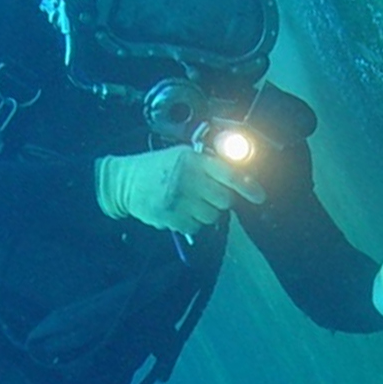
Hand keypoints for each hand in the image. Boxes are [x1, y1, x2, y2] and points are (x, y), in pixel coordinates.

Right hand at [95, 145, 265, 234]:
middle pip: (224, 199)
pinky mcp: (170, 217)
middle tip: (206, 195)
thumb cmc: (156, 168)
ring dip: (205, 212)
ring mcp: (179, 199)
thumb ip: (209, 164)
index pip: (229, 173)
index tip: (259, 196)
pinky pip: (195, 227)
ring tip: (188, 202)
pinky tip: (178, 211)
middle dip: (220, 200)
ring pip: (211, 216)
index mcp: (193, 159)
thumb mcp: (182, 156)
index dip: (247, 185)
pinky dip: (190, 223)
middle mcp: (188, 178)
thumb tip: (238, 175)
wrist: (123, 181)